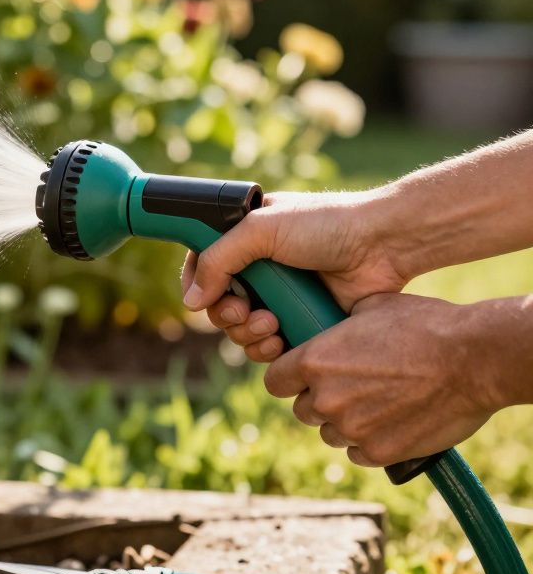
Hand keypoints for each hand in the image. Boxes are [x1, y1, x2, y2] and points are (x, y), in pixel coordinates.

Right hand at [180, 191, 407, 360]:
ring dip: (246, 334)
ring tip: (271, 325)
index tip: (201, 297)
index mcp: (244, 238)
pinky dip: (267, 348)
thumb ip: (218, 260)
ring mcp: (280, 296)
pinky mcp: (300, 320)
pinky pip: (268, 346)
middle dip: (225, 315)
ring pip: (240, 330)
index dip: (196, 285)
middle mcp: (258, 269)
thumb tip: (191, 302)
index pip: (202, 266)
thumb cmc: (326, 225)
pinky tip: (280, 340)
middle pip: (217, 305)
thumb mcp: (261, 230)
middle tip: (244, 312)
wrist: (383, 245)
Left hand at [263, 293, 495, 466]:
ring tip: (378, 404)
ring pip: (331, 434)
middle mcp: (326, 399)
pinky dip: (371, 443)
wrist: (475, 359)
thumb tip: (334, 325)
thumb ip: (341, 323)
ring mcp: (352, 429)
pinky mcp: (379, 452)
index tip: (304, 378)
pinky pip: (359, 453)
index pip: (275, 381)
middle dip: (321, 401)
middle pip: (303, 410)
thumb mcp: (374, 307)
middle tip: (352, 388)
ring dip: (346, 423)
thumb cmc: (426, 325)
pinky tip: (392, 423)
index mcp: (314, 361)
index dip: (289, 379)